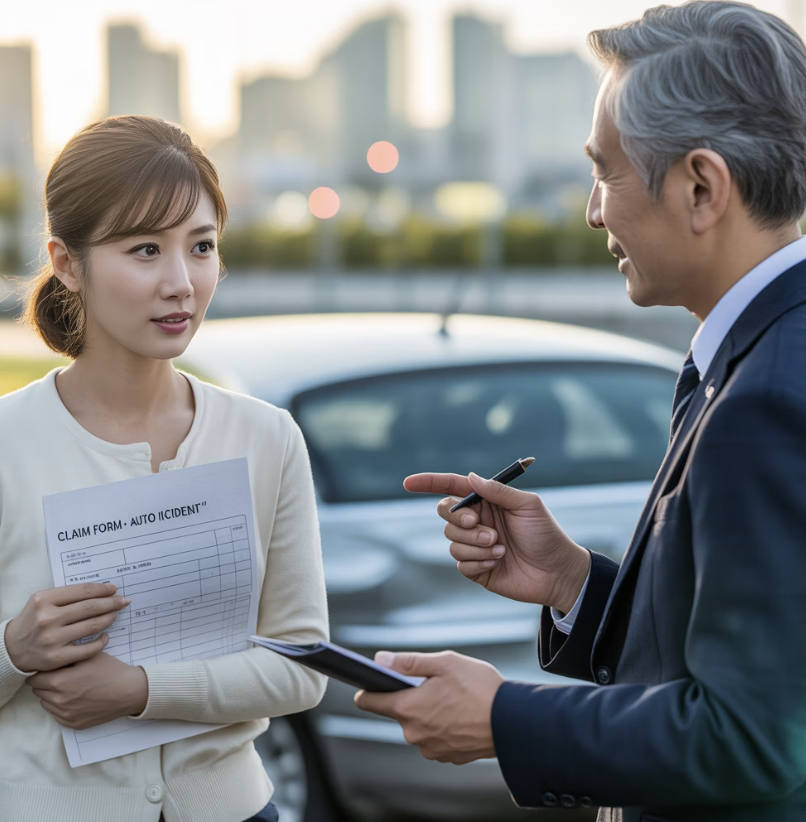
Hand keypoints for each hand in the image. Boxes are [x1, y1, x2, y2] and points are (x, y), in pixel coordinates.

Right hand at [4, 582, 130, 671]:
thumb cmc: (33, 621)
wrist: (12, 649)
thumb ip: (67, 595)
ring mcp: (53, 639)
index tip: (114, 589)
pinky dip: (101, 641)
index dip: (102, 589)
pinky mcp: (58, 657)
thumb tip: (99, 591)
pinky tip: (106, 635)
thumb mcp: (42, 601)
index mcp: (45, 600)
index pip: (82, 591)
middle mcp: (48, 618)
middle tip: (123, 601)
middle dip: (112, 602)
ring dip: (109, 618)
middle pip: (90, 607)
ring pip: (92, 626)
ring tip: (115, 614)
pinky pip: (88, 648)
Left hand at [27, 652, 148, 729]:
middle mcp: (59, 700)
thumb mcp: (90, 656)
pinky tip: (75, 698)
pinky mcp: (72, 724)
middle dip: (45, 682)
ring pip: (45, 703)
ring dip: (51, 695)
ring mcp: (65, 714)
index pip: (34, 678)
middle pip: (37, 691)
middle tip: (60, 675)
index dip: (41, 670)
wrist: (130, 691)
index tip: (50, 667)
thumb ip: (68, 655)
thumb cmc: (111, 670)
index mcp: (60, 681)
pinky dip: (61, 707)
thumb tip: (53, 654)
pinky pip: (56, 715)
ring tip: (69, 687)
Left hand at [355, 651, 502, 763]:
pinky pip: (435, 737)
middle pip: (399, 711)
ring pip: (419, 724)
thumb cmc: (479, 688)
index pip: (370, 702)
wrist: (512, 722)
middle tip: (436, 684)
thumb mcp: (444, 663)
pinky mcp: (446, 756)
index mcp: (408, 707)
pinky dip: (442, 726)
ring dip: (428, 712)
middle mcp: (414, 733)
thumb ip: (408, 662)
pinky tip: (461, 714)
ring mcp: (430, 747)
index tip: (370, 682)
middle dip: (411, 696)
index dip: (368, 690)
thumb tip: (379, 660)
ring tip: (453, 699)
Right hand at [404, 472, 589, 612]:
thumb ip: (498, 491)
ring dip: (475, 543)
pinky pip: (461, 562)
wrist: (558, 572)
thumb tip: (470, 477)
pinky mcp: (476, 568)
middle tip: (480, 524)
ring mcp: (474, 545)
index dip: (428, 483)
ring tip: (500, 547)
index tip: (408, 482)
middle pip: (445, 513)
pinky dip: (479, 561)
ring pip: (452, 539)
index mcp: (486, 501)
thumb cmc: (546, 535)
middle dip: (458, 518)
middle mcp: (477, 521)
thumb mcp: (528, 506)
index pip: (452, 487)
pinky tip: (499, 561)